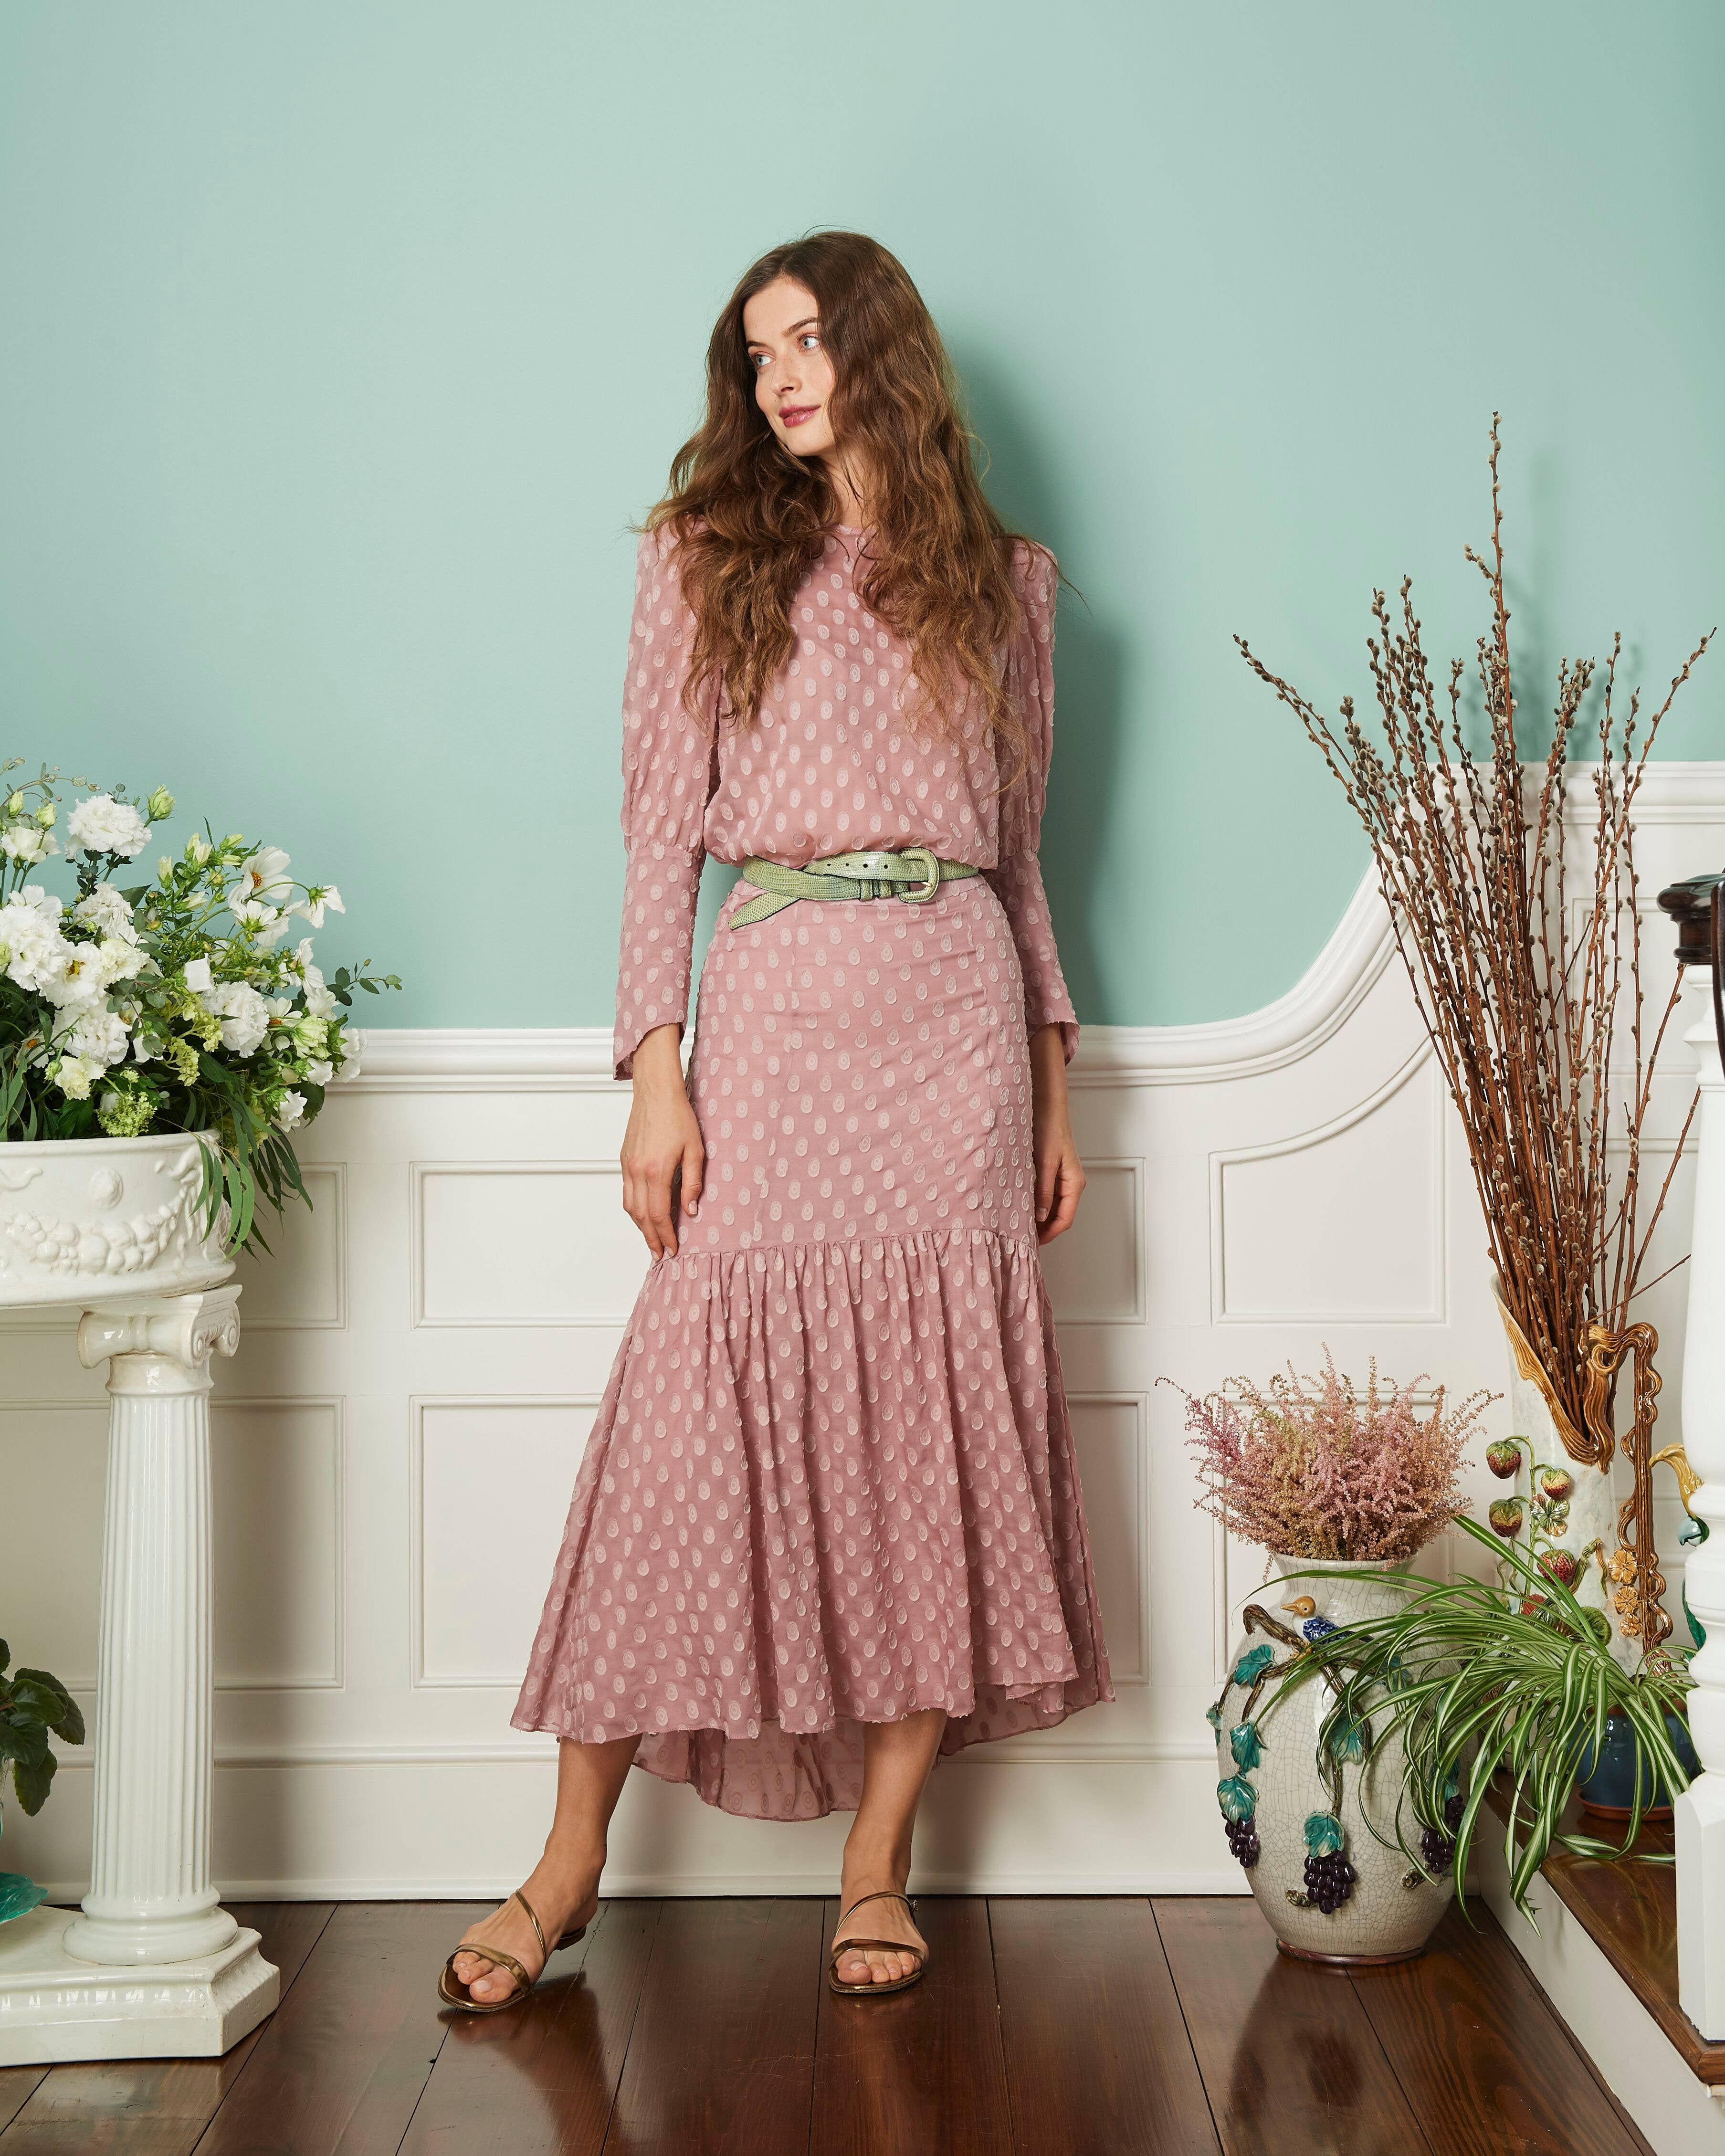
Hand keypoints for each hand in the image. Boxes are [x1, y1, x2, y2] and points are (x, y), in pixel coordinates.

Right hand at [621, 1025, 704, 1258]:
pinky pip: (626, 1192)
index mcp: (657, 1171)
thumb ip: (693, 1184)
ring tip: (652, 1239)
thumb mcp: (695, 1150)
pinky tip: (643, 1214)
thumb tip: (690, 1211)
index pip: (659, 1214)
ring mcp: (628, 1166)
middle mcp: (638, 1171)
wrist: (656, 1092)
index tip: (673, 1248)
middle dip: (651, 1238)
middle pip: (641, 1216)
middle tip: (660, 1253)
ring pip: (629, 1206)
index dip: (666, 1235)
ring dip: (640, 1226)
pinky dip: (634, 1209)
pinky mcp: (624, 1160)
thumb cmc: (678, 1116)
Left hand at [1029, 1022, 1084, 1243]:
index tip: (1029, 1245)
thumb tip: (1039, 1217)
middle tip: (1018, 1238)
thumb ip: (1042, 1190)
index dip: (1047, 1236)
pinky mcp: (1051, 1170)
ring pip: (1050, 1206)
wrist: (1046, 1103)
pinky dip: (1033, 1202)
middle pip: (1058, 1216)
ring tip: (1015, 1224)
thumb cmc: (1048, 1128)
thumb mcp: (1044, 1161)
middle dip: (1040, 1229)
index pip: (1064, 1220)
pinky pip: (1044, 1194)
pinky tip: (1016, 1203)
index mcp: (1074, 1183)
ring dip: (1036, 1216)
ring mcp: (1061, 1177)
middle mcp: (1070, 1183)